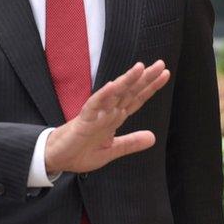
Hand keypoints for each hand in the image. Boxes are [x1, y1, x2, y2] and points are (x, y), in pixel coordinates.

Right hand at [44, 60, 170, 174]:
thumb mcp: (112, 150)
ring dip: (126, 80)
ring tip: (140, 68)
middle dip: (145, 78)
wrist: (58, 159)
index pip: (136, 98)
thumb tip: (153, 137)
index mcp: (115, 117)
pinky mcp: (84, 120)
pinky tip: (112, 85)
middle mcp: (108, 111)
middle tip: (160, 64)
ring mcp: (96, 113)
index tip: (165, 74)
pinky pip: (94, 105)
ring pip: (114, 93)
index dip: (151, 87)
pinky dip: (103, 95)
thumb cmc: (81, 151)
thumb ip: (131, 143)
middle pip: (129, 91)